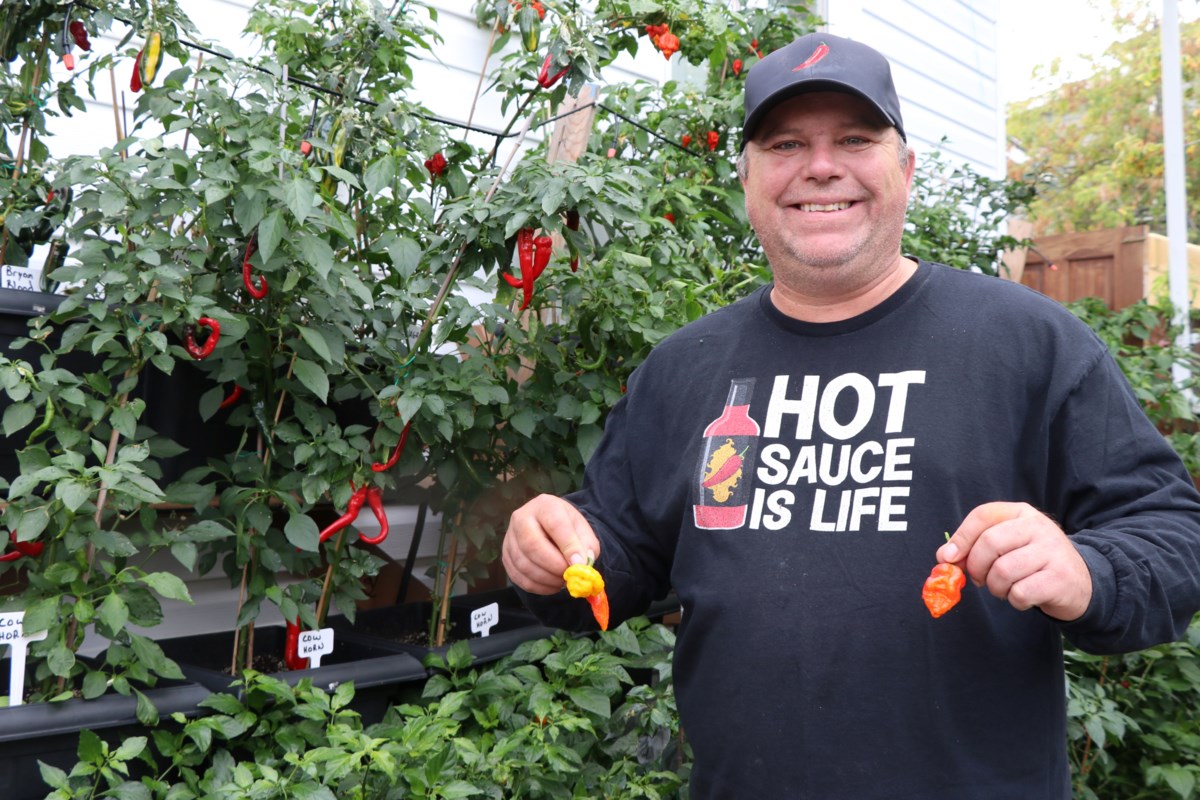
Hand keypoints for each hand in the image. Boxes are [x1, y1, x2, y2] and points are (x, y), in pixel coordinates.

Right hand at [503, 494, 600, 594]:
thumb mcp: (583, 531)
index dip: (568, 546)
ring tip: (562, 581)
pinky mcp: (505, 556)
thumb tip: (580, 565)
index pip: (555, 525)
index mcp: (545, 505)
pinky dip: (537, 586)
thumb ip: (586, 546)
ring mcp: (510, 537)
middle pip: (531, 545)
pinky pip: (518, 577)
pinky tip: (551, 585)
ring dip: (546, 579)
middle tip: (569, 576)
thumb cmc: (568, 529)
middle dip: (554, 566)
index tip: (580, 564)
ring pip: (523, 564)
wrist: (549, 528)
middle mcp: (521, 517)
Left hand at [936, 501, 1092, 621]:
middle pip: (990, 543)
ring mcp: (1052, 552)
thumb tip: (944, 557)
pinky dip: (1014, 600)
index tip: (949, 558)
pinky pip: (1020, 593)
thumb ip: (975, 547)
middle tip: (980, 580)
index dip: (961, 537)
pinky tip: (1023, 596)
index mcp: (1021, 513)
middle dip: (976, 567)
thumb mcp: (1008, 546)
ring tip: (1005, 588)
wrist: (1081, 582)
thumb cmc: (1033, 563)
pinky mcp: (1060, 578)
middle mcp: (1038, 527)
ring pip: (1002, 571)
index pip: (983, 515)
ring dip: (995, 587)